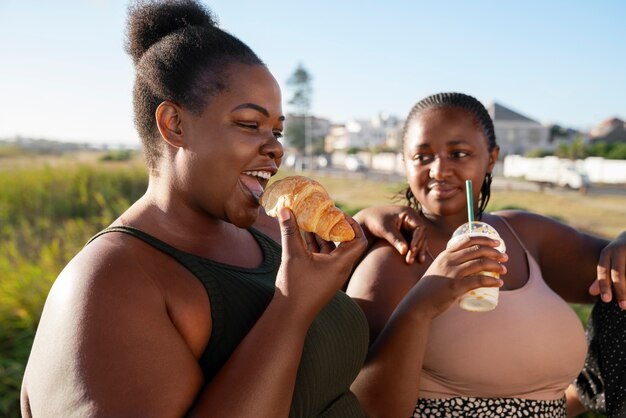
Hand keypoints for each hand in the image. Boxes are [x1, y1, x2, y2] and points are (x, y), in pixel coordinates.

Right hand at [274, 208, 367, 322]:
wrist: (290, 316)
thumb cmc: (295, 287)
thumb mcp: (292, 256)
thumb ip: (289, 231)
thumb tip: (285, 209)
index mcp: (341, 264)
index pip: (359, 240)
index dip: (353, 225)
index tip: (338, 214)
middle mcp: (340, 268)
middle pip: (346, 242)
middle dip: (336, 226)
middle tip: (325, 213)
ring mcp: (331, 273)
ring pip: (332, 248)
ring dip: (324, 234)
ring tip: (312, 219)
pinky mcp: (321, 277)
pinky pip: (323, 256)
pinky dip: (316, 244)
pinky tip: (303, 233)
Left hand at [354, 205, 427, 264]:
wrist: (367, 221)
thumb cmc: (375, 222)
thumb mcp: (385, 230)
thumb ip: (395, 239)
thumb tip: (405, 251)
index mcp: (408, 213)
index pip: (419, 227)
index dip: (417, 239)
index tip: (411, 250)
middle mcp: (412, 218)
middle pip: (422, 234)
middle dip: (418, 247)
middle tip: (411, 260)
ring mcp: (411, 224)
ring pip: (420, 238)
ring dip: (419, 249)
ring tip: (420, 261)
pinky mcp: (408, 231)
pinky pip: (416, 241)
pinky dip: (416, 249)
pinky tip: (418, 258)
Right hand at [408, 235, 506, 318]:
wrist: (419, 302)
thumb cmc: (431, 287)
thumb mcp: (439, 269)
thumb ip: (451, 264)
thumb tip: (470, 265)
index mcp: (446, 254)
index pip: (468, 240)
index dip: (485, 239)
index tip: (497, 242)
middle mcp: (449, 260)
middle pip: (477, 250)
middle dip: (495, 252)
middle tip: (505, 257)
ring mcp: (452, 273)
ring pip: (480, 263)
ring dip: (496, 265)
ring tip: (504, 270)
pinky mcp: (455, 287)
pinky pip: (478, 281)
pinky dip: (491, 281)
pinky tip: (499, 283)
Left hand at [589, 232, 625, 308]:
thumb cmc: (620, 251)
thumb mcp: (610, 260)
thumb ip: (602, 276)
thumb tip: (591, 292)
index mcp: (607, 252)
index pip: (603, 270)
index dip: (604, 285)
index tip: (606, 300)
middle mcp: (619, 249)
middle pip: (618, 272)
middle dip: (620, 290)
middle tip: (623, 306)